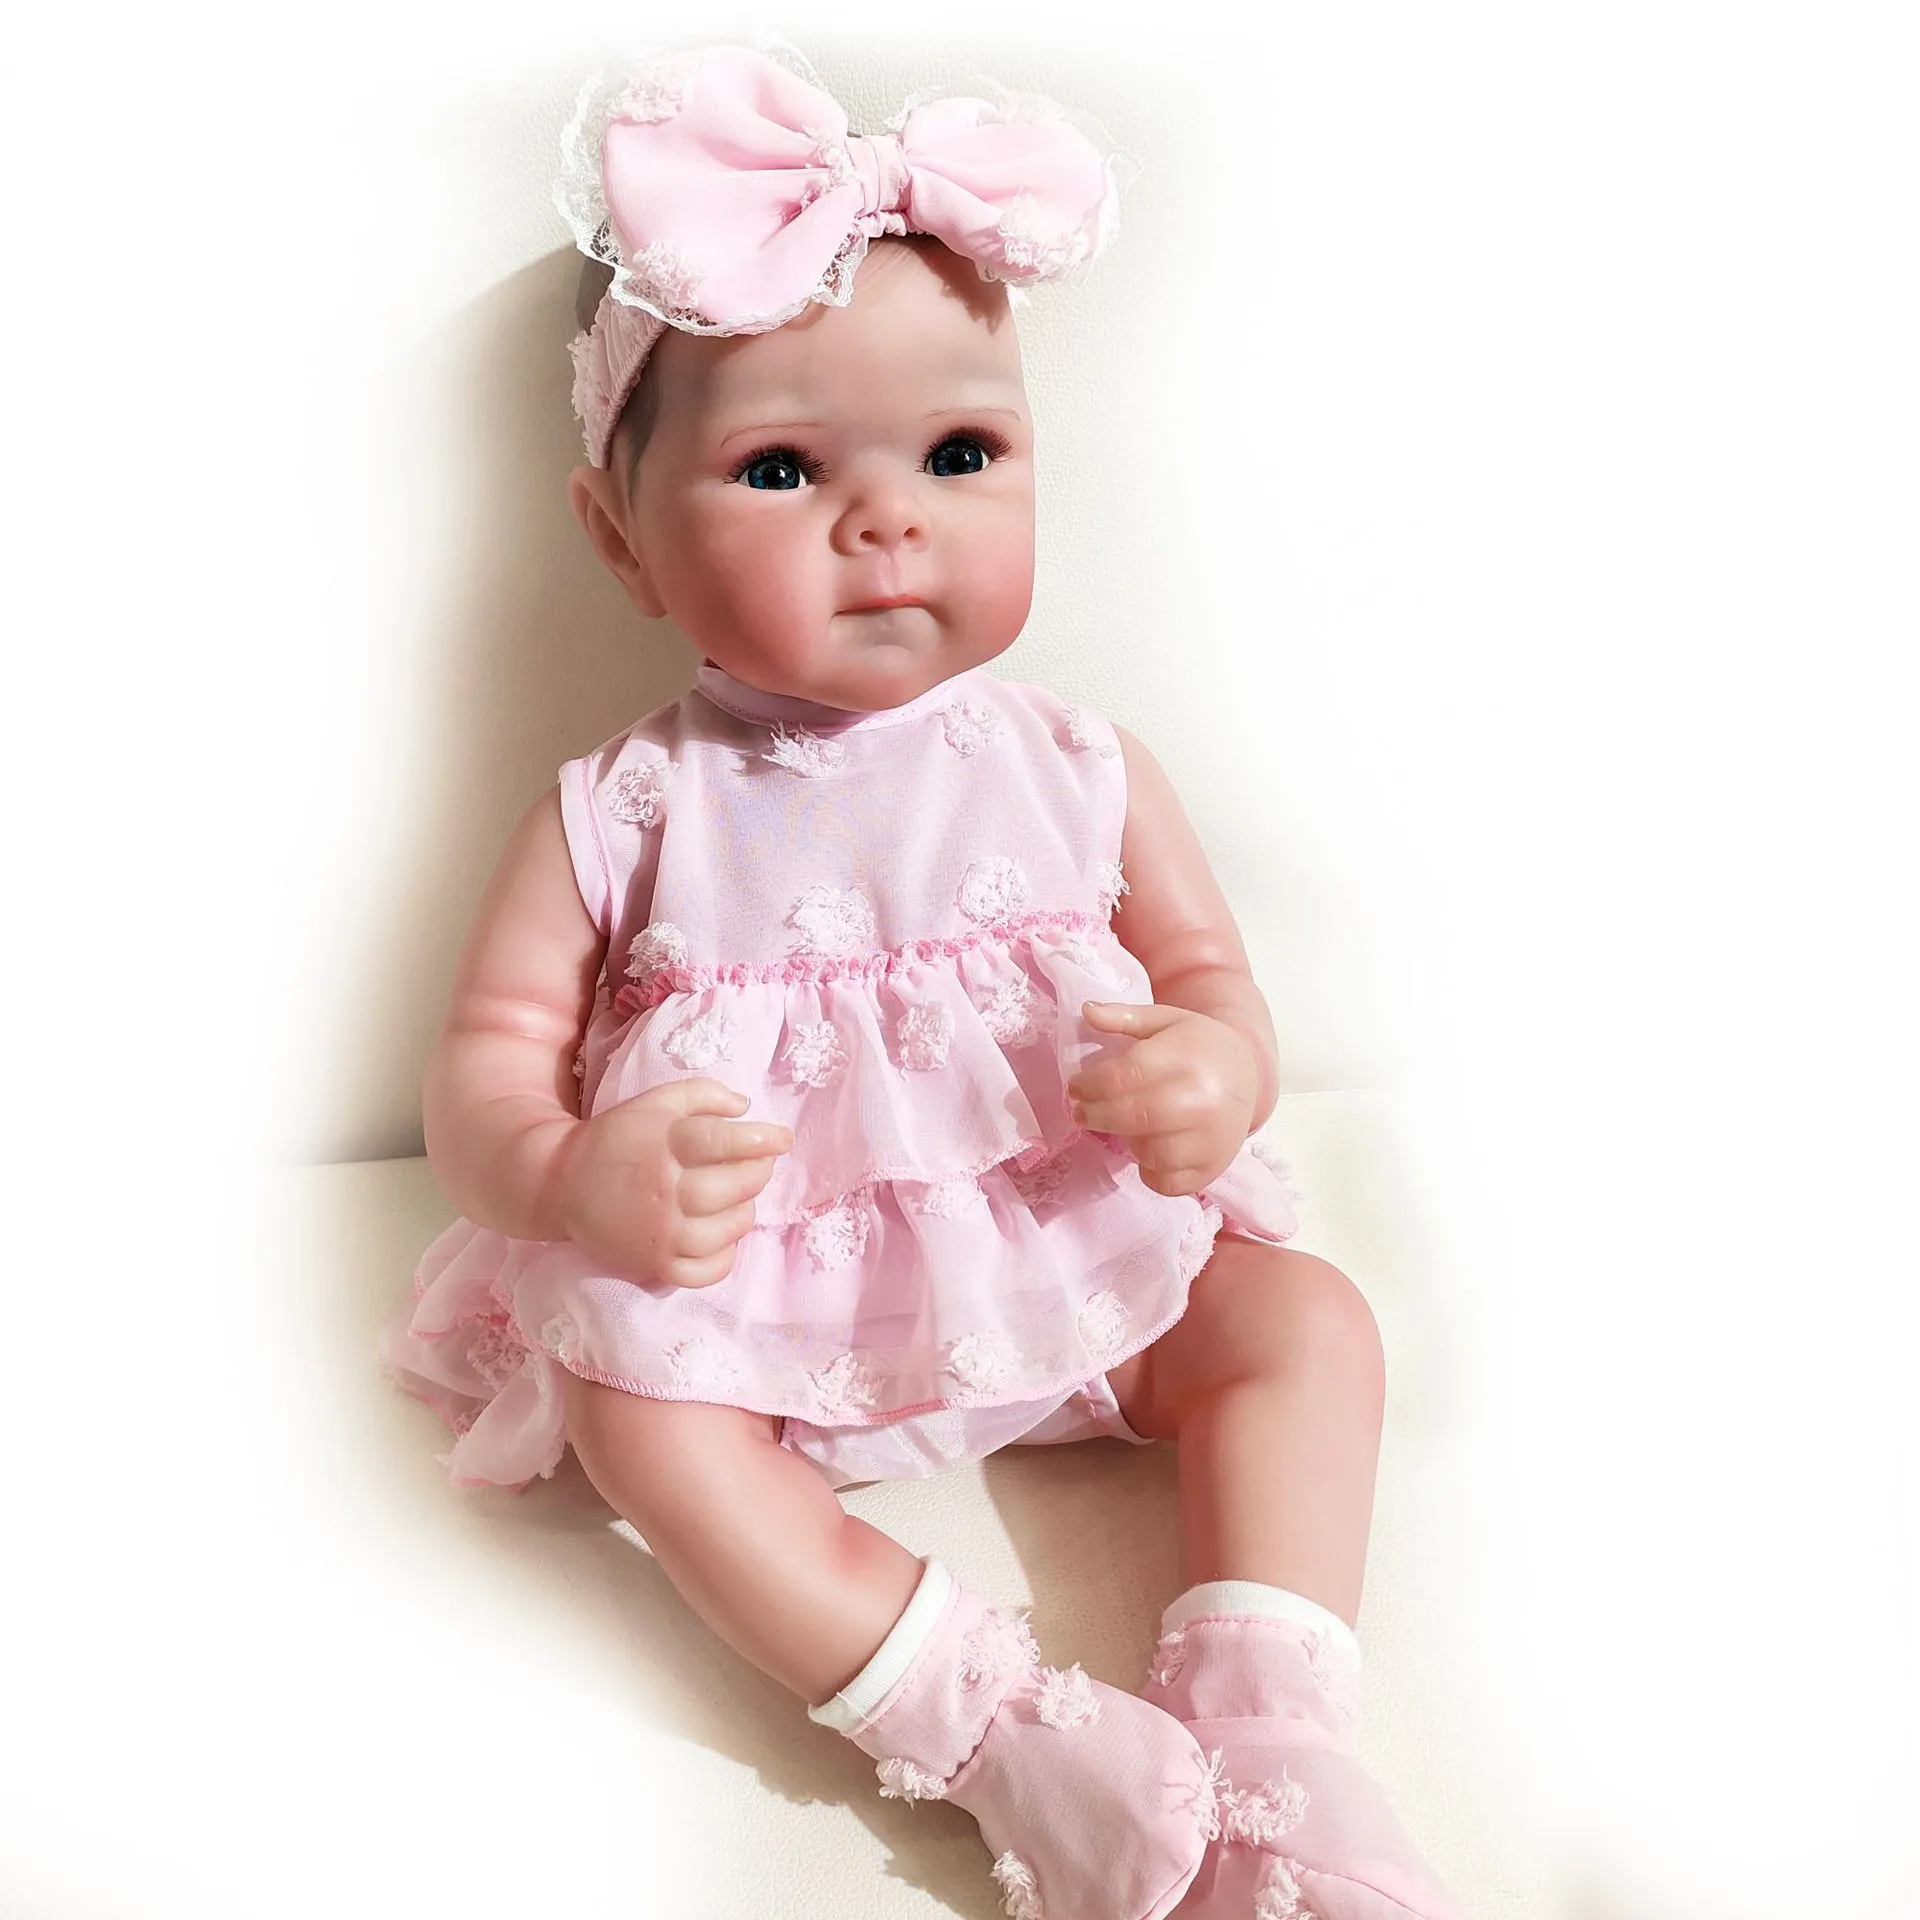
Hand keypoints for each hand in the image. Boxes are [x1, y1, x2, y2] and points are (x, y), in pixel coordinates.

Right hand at [557, 1077, 791, 1287]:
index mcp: (665, 1144)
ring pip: (727, 1230)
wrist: (563, 1182)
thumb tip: (746, 1107)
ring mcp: (660, 1231)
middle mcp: (665, 1189)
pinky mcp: (654, 1263)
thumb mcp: (657, 1100)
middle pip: (734, 1187)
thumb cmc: (619, 1136)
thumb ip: (705, 1094)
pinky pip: (706, 1271)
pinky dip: (724, 1257)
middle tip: (758, 1165)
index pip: (724, 1142)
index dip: (762, 1139)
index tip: (783, 1138)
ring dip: (745, 1212)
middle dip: (758, 1174)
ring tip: (737, 1197)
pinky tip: (720, 1235)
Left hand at [1066, 1003, 1259, 1196]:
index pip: (1123, 1077)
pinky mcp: (1212, 1169)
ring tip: (1126, 1125)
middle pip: (1133, 1116)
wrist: (1248, 1074)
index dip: (1089, 1085)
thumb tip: (1086, 1010)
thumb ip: (1124, 1016)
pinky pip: (1166, 1182)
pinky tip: (1150, 1148)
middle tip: (1081, 1112)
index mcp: (1186, 1058)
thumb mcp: (1164, 1021)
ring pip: (1148, 1152)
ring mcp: (1210, 1139)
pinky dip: (1150, 1170)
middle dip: (1097, 1115)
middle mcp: (1202, 1101)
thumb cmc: (1198, 1046)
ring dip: (1127, 1141)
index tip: (1075, 1087)